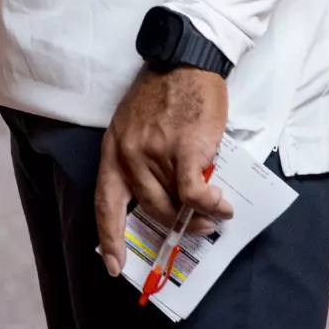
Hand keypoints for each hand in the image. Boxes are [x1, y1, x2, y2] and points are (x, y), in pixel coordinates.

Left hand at [94, 66, 232, 277]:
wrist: (183, 62)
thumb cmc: (163, 94)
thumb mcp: (135, 126)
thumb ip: (142, 160)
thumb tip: (165, 198)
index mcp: (113, 151)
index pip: (105, 203)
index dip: (109, 238)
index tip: (115, 266)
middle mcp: (129, 155)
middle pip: (150, 208)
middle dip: (176, 224)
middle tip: (196, 227)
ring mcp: (155, 153)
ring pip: (177, 202)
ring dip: (200, 215)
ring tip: (216, 213)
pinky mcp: (184, 150)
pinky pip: (195, 194)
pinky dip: (212, 205)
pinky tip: (223, 205)